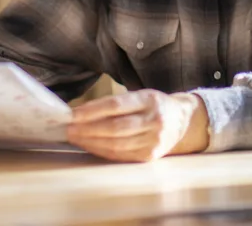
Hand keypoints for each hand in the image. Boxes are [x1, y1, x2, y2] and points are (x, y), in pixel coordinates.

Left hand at [67, 89, 208, 161]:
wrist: (182, 122)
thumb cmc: (154, 106)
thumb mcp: (141, 96)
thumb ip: (116, 103)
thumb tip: (81, 112)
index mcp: (150, 100)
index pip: (116, 105)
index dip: (92, 110)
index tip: (72, 114)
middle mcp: (154, 120)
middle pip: (114, 127)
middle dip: (87, 129)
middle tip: (68, 129)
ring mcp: (153, 140)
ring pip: (116, 144)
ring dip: (91, 142)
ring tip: (75, 138)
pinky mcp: (149, 156)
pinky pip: (120, 155)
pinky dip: (102, 151)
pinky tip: (89, 146)